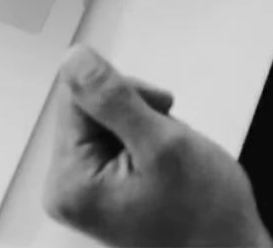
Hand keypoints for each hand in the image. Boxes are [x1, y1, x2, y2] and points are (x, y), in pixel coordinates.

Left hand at [43, 47, 272, 247]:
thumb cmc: (204, 213)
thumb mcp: (161, 143)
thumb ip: (113, 98)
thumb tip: (74, 59)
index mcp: (70, 182)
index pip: (77, 96)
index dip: (122, 93)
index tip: (158, 110)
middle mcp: (67, 190)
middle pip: (88, 109)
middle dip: (134, 112)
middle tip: (166, 139)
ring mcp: (84, 191)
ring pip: (104, 121)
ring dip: (143, 125)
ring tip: (168, 154)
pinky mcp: (100, 188)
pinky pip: (113, 140)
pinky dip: (143, 140)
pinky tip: (163, 161)